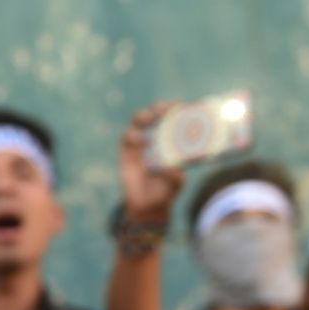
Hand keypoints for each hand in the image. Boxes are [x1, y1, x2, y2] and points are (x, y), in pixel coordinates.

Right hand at [118, 104, 185, 221]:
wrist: (147, 205)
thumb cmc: (166, 190)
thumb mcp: (175, 183)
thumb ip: (173, 175)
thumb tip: (169, 166)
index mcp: (172, 140)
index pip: (174, 118)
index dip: (177, 109)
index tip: (182, 104)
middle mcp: (156, 137)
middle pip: (155, 114)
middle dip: (160, 107)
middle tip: (164, 108)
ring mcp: (140, 143)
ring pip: (139, 121)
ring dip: (144, 115)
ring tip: (149, 117)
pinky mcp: (126, 152)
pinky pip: (127, 138)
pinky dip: (133, 135)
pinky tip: (141, 140)